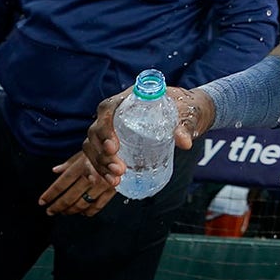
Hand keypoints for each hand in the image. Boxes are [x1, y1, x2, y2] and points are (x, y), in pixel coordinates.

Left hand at [38, 151, 115, 215]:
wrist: (130, 146)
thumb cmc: (106, 147)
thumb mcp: (87, 150)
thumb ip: (70, 162)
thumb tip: (55, 170)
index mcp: (82, 165)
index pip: (62, 183)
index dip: (50, 194)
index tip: (42, 201)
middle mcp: (92, 176)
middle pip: (70, 196)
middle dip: (58, 206)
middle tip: (50, 211)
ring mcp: (103, 184)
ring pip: (82, 203)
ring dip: (71, 210)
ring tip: (64, 212)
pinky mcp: (113, 190)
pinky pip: (99, 205)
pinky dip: (89, 211)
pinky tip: (83, 212)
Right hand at [83, 86, 214, 185]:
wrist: (187, 112)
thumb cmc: (184, 108)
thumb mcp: (187, 113)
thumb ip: (185, 126)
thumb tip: (184, 143)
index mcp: (129, 99)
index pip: (107, 109)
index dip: (105, 128)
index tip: (114, 147)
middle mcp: (115, 113)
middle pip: (96, 132)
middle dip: (102, 154)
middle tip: (119, 170)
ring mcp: (112, 129)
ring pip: (93, 147)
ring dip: (99, 165)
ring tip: (115, 181)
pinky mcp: (114, 144)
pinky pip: (96, 156)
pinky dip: (94, 169)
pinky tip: (97, 181)